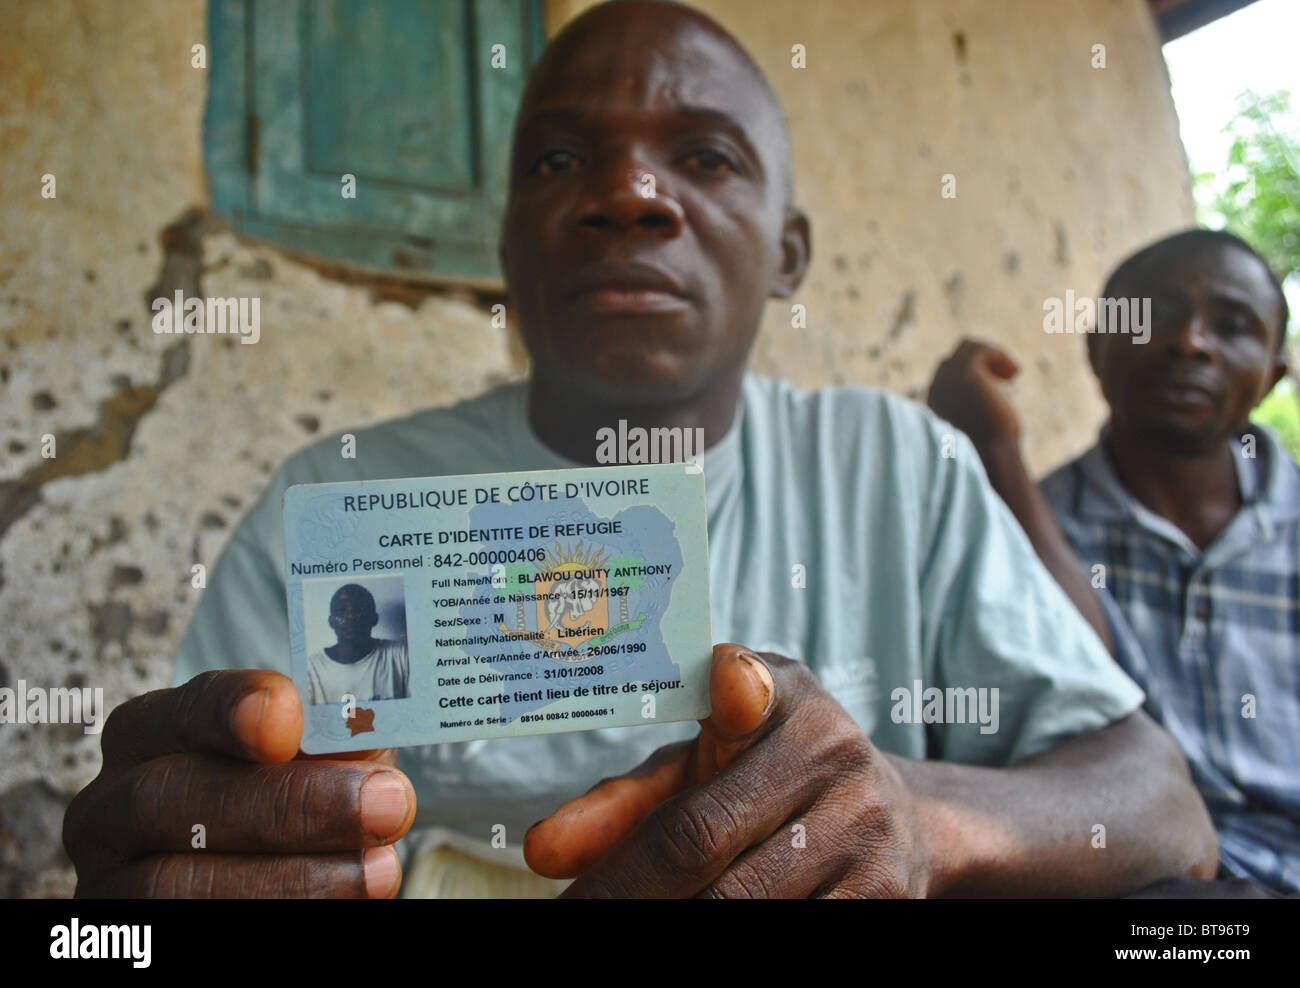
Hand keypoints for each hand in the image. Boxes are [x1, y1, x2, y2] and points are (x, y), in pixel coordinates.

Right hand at [63, 669, 415, 896]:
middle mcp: (111, 806)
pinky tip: (337, 907)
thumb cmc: (292, 807)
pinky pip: (191, 929)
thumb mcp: (316, 764)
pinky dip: (272, 917)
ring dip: (288, 879)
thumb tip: (361, 729)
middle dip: (287, 802)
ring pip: (173, 883)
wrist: (267, 884)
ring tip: (376, 871)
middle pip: (169, 796)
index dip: (231, 709)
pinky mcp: (130, 937)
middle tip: (386, 805)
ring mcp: (110, 881)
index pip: (180, 708)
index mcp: (151, 736)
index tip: (288, 718)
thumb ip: (332, 745)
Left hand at [523, 643, 932, 896]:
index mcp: (789, 706)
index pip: (732, 727)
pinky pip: (788, 930)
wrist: (900, 817)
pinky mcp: (883, 900)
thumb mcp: (709, 762)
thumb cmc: (770, 779)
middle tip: (571, 911)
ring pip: (741, 907)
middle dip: (624, 892)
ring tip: (620, 911)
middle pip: (702, 847)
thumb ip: (628, 798)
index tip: (690, 726)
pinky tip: (685, 919)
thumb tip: (542, 850)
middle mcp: (837, 761)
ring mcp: (867, 837)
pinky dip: (731, 934)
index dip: (710, 728)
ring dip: (668, 914)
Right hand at [927, 338, 1022, 450]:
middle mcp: (936, 388)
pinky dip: (1001, 357)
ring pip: (967, 347)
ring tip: (1010, 375)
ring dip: (991, 357)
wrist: (992, 455)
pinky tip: (1014, 375)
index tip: (998, 386)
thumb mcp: (982, 425)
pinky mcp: (964, 370)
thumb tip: (991, 385)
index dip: (976, 374)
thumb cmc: (992, 448)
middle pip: (955, 356)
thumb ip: (979, 403)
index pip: (949, 373)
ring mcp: (947, 377)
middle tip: (1004, 379)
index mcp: (936, 402)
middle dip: (981, 362)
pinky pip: (982, 350)